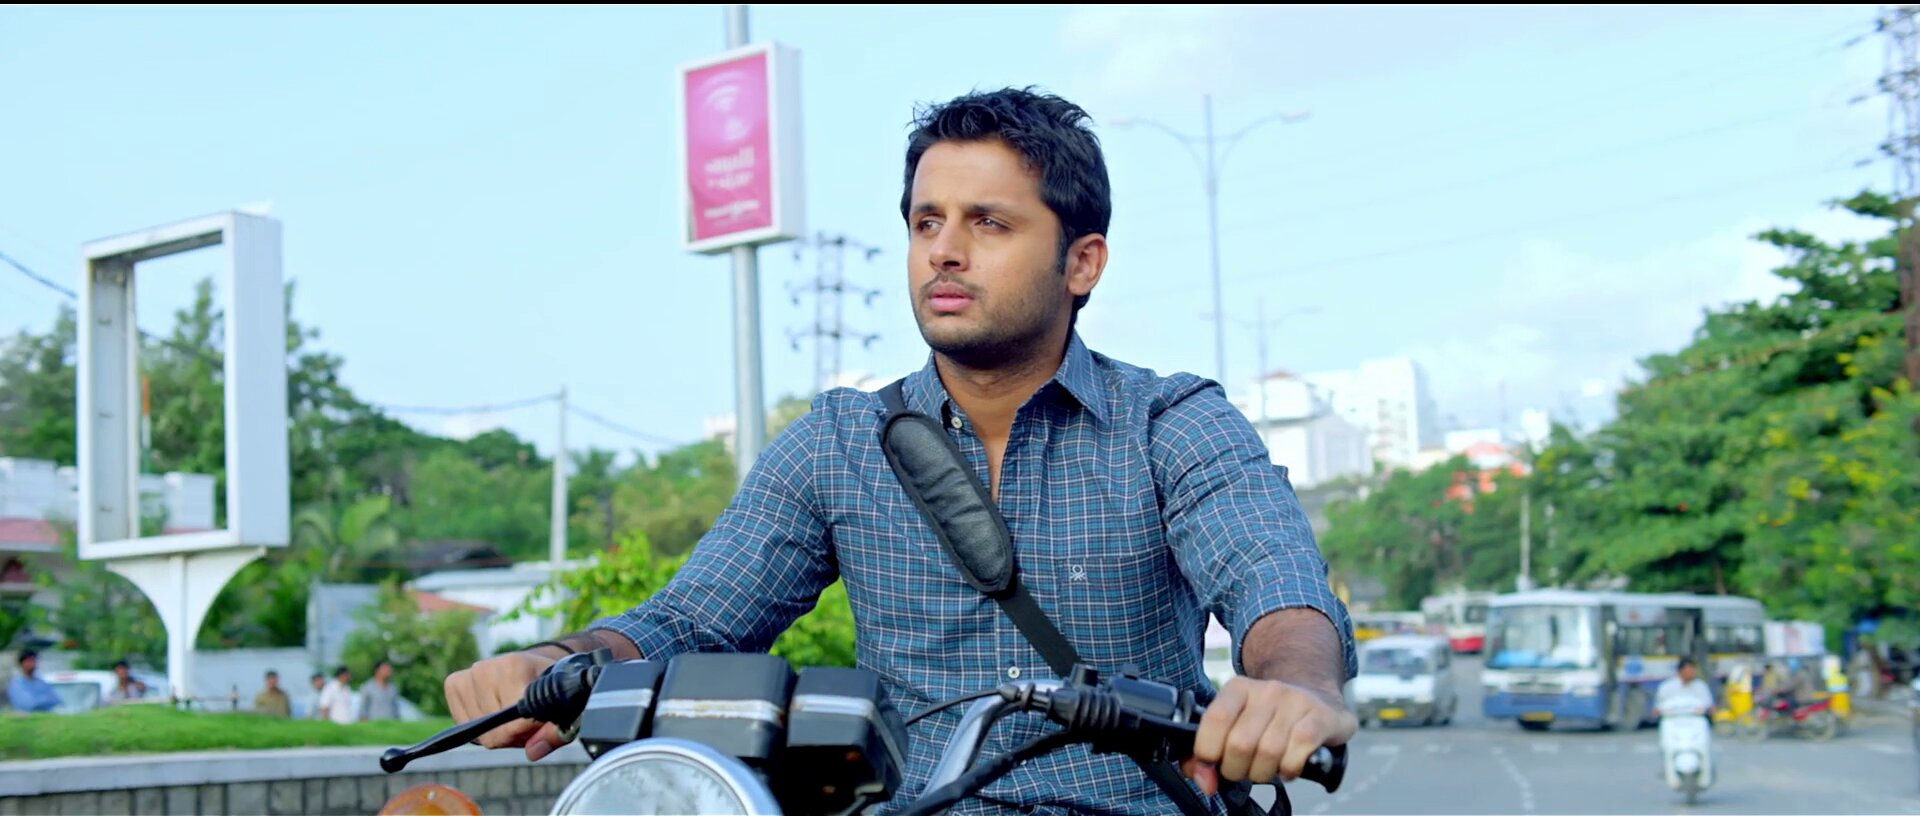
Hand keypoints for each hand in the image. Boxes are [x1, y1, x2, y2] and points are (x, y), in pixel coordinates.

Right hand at [443, 650, 570, 760]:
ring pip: (478, 733)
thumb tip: (532, 753)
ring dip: (496, 733)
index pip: (512, 724)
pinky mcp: (455, 683)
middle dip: (512, 736)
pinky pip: (462, 724)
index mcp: (516, 667)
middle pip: (494, 733)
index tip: (538, 724)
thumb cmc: (550, 691)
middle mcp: (487, 667)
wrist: (537, 666)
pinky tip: (493, 711)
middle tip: (527, 721)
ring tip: (511, 715)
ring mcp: (469, 674)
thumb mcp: (566, 710)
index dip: (526, 733)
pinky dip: (478, 727)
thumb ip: (555, 733)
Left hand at [1181, 676, 1355, 795]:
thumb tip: (1202, 779)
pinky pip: (1298, 751)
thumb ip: (1209, 750)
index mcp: (1239, 688)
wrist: (1315, 697)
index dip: (1207, 751)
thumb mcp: (1235, 724)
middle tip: (1242, 770)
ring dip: (1263, 773)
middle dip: (1236, 769)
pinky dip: (1289, 769)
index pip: (1215, 718)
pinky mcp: (1320, 717)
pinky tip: (1287, 768)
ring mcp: (1296, 702)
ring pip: (1269, 752)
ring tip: (1265, 769)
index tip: (1209, 766)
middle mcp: (1267, 690)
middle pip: (1240, 743)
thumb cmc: (1268, 718)